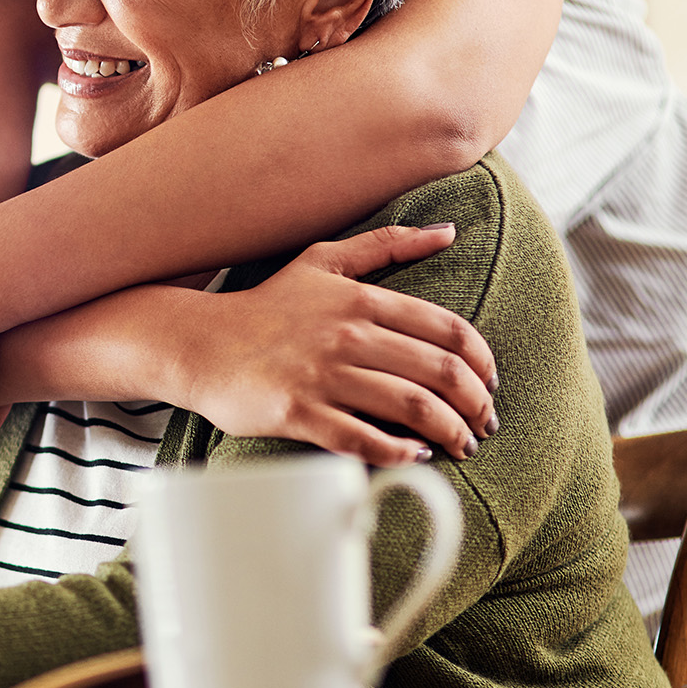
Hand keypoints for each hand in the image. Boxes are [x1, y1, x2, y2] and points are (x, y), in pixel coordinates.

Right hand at [177, 224, 496, 464]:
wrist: (198, 344)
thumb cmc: (265, 307)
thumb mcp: (323, 262)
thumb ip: (387, 244)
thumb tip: (448, 231)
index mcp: (360, 299)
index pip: (447, 331)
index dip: (481, 362)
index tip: (489, 384)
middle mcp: (346, 335)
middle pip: (439, 373)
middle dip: (475, 405)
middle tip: (483, 424)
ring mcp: (321, 375)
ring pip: (411, 407)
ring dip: (449, 432)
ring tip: (460, 446)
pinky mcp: (297, 412)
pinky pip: (363, 439)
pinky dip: (398, 452)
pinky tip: (413, 456)